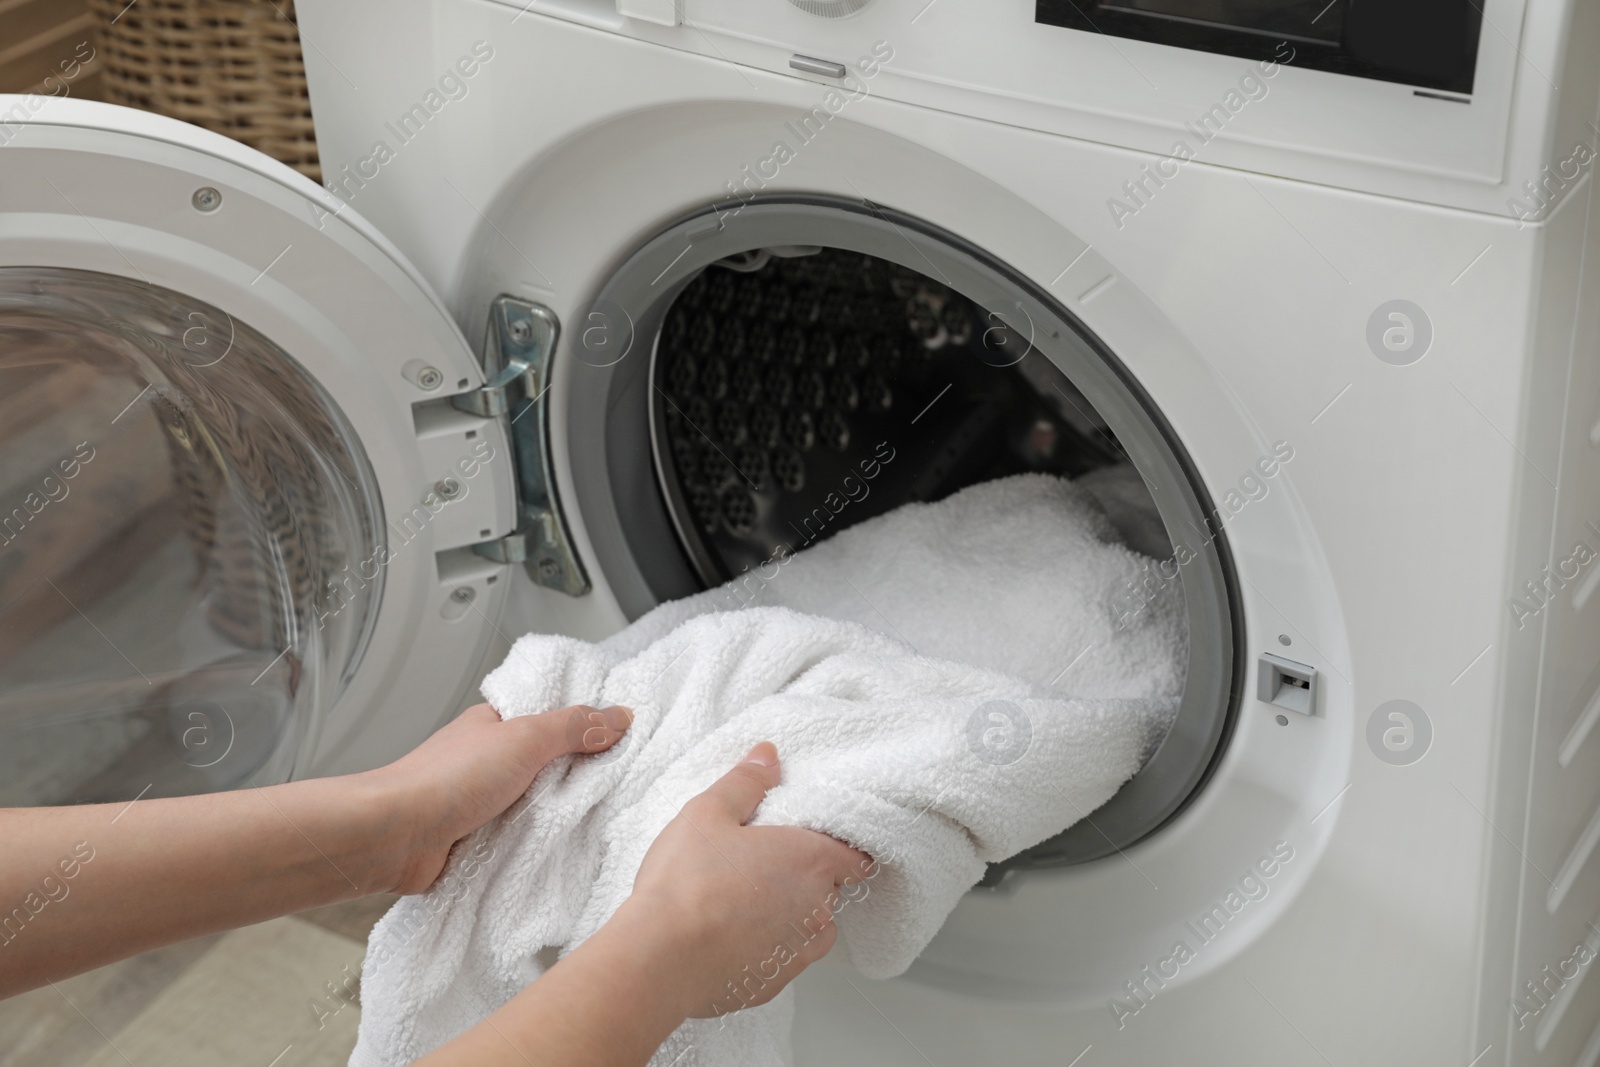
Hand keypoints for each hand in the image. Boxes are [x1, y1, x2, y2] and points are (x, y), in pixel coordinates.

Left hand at [364, 703, 630, 894]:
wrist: (397, 837)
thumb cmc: (446, 780)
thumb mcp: (524, 739)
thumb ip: (573, 727)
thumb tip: (618, 716)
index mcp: (495, 726)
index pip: (550, 718)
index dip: (584, 726)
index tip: (622, 738)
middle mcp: (488, 761)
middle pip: (547, 765)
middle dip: (576, 776)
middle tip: (619, 784)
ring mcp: (482, 802)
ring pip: (535, 804)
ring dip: (556, 814)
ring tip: (597, 819)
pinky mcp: (478, 840)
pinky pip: (520, 838)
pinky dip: (537, 843)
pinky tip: (562, 848)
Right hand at [624, 742, 873, 1019]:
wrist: (659, 959)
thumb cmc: (687, 884)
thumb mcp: (709, 812)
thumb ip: (745, 782)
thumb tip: (768, 757)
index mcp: (811, 861)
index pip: (856, 855)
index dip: (837, 847)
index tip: (811, 842)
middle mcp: (817, 910)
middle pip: (829, 890)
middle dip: (803, 878)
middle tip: (759, 866)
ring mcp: (799, 953)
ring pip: (808, 928)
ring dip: (788, 917)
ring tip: (742, 904)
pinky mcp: (774, 985)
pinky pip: (782, 960)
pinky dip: (766, 949)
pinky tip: (729, 938)